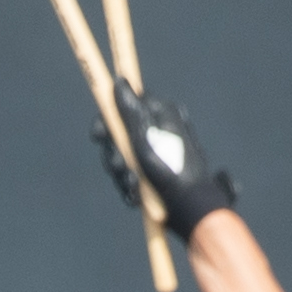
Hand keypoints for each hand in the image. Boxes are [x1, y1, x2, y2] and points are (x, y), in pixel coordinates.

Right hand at [100, 80, 245, 235]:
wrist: (193, 209)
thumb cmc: (172, 171)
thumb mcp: (145, 139)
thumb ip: (130, 111)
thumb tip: (120, 81)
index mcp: (163, 114)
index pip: (127, 105)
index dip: (108, 119)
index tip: (98, 136)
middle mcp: (162, 129)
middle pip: (122, 135)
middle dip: (116, 156)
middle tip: (121, 169)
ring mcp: (160, 152)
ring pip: (125, 158)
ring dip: (123, 175)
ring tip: (133, 188)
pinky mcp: (158, 172)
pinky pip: (134, 174)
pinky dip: (132, 186)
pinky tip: (136, 196)